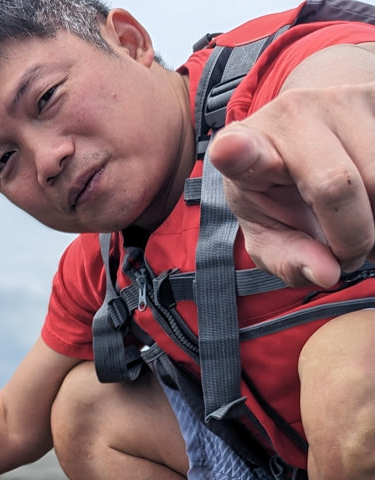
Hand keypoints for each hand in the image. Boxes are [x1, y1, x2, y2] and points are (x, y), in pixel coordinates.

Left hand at [209, 82, 374, 288]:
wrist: (308, 138)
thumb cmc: (278, 194)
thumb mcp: (267, 231)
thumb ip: (288, 259)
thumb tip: (328, 273)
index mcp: (246, 149)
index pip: (240, 151)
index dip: (235, 153)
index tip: (229, 152)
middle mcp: (292, 113)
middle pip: (339, 185)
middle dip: (354, 239)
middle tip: (347, 255)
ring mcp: (340, 97)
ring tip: (363, 229)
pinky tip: (374, 203)